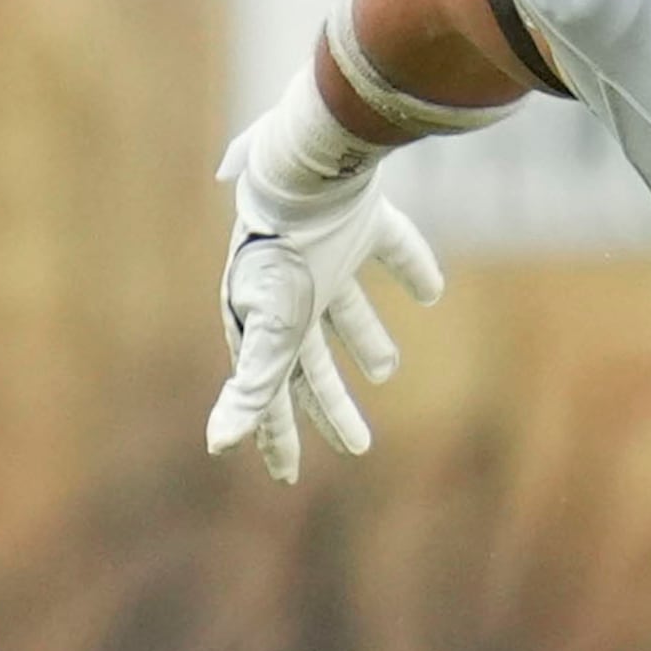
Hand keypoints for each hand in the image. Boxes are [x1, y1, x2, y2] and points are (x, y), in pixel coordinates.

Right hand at [203, 115, 445, 483]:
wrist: (301, 175)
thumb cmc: (279, 261)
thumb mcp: (266, 331)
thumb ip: (249, 389)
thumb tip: (217, 445)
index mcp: (265, 323)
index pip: (271, 391)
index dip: (277, 432)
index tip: (289, 474)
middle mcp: (294, 293)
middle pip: (312, 364)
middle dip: (331, 406)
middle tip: (358, 446)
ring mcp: (327, 256)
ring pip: (346, 310)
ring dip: (365, 340)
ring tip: (389, 369)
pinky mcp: (361, 221)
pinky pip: (390, 249)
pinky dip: (411, 269)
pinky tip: (432, 291)